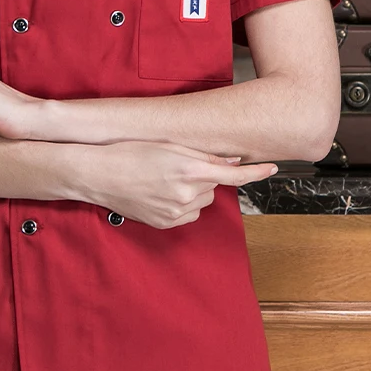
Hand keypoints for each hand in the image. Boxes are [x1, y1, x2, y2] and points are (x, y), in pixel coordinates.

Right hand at [87, 139, 277, 229]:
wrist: (99, 174)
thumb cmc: (130, 153)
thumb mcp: (168, 146)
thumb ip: (203, 156)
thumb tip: (231, 162)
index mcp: (190, 170)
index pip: (234, 175)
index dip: (256, 172)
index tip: (272, 168)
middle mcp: (187, 193)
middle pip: (214, 186)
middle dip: (204, 177)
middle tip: (177, 166)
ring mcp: (176, 212)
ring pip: (200, 201)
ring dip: (192, 191)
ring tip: (163, 179)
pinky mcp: (166, 223)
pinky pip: (187, 214)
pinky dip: (181, 204)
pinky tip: (160, 193)